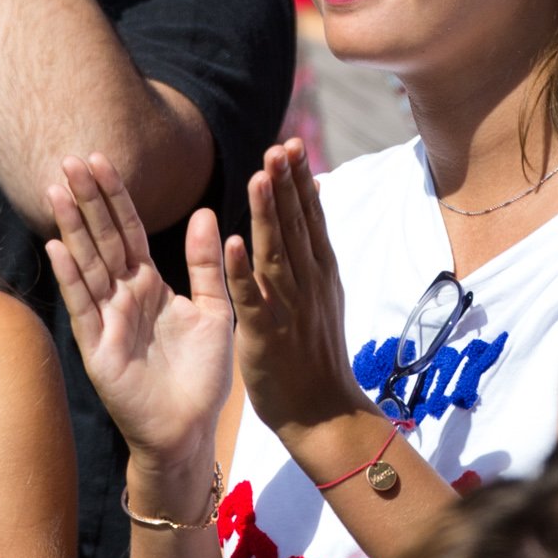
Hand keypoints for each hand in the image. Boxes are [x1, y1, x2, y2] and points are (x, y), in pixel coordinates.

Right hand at [46, 154, 230, 494]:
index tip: (101, 158)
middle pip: (101, 238)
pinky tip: (57, 247)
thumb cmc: (201, 377)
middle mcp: (122, 296)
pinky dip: (70, 276)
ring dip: (71, 227)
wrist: (189, 429)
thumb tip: (205, 213)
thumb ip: (205, 264)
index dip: (114, 196)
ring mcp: (106, 319)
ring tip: (56, 190)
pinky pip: (83, 305)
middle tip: (69, 159)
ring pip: (87, 264)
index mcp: (149, 284)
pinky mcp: (97, 347)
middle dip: (86, 199)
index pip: (128, 230)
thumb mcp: (213, 311)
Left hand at [225, 141, 366, 433]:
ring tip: (260, 175)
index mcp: (318, 272)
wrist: (323, 412)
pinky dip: (244, 269)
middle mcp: (308, 283)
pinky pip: (253, 297)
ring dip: (269, 214)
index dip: (299, 181)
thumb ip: (310, 249)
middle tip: (280, 144)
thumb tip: (310, 202)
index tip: (290, 145)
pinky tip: (234, 242)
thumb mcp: (319, 293)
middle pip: (297, 225)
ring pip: (277, 252)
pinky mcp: (268, 332)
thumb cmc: (313, 352)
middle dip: (288, 184)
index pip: (308, 218)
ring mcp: (290, 307)